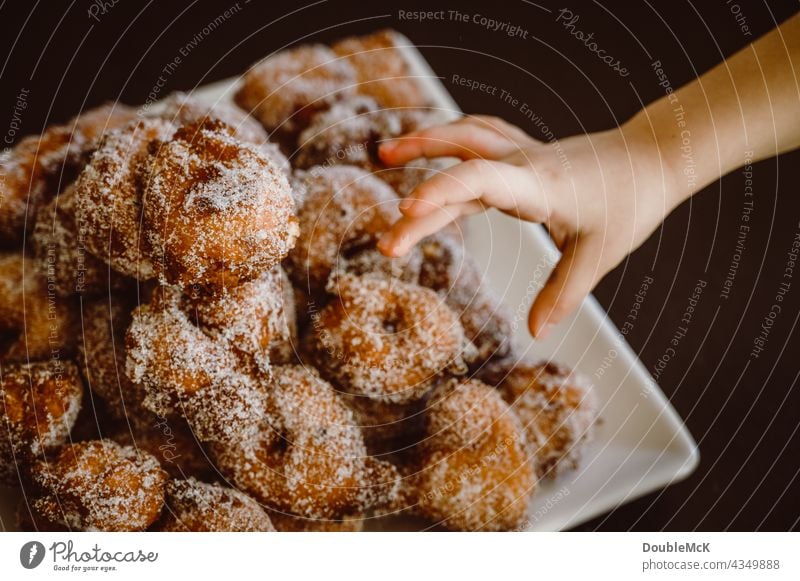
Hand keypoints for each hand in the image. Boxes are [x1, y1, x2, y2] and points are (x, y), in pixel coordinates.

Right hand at [377, 115, 682, 338]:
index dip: (439, 192)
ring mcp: (523, 151)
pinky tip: (435, 144)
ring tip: (385, 153)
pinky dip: (451, 137)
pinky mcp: (525, 150)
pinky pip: (480, 134)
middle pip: (460, 173)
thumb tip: (534, 332)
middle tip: (386, 245)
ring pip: (464, 135)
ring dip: (425, 142)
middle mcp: (524, 162)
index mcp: (540, 186)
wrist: (654, 157)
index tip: (405, 212)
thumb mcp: (599, 253)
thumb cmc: (630, 202)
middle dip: (419, 209)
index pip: (479, 179)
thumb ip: (563, 293)